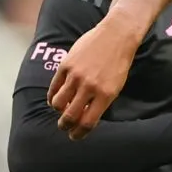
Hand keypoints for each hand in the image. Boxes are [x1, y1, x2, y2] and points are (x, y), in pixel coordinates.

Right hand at [48, 18, 140, 139]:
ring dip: (58, 111)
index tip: (75, 136)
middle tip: (65, 127)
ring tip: (61, 110)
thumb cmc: (119, 62)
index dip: (80, 133)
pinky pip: (54, 87)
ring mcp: (76, 76)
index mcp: (106, 95)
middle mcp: (90, 87)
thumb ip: (101, 101)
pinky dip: (53, 96)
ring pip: (58, 103)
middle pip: (70, 116)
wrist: (117, 35)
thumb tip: (85, 117)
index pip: (88, 122)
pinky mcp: (66, 65)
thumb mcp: (116, 85)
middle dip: (65, 126)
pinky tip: (56, 98)